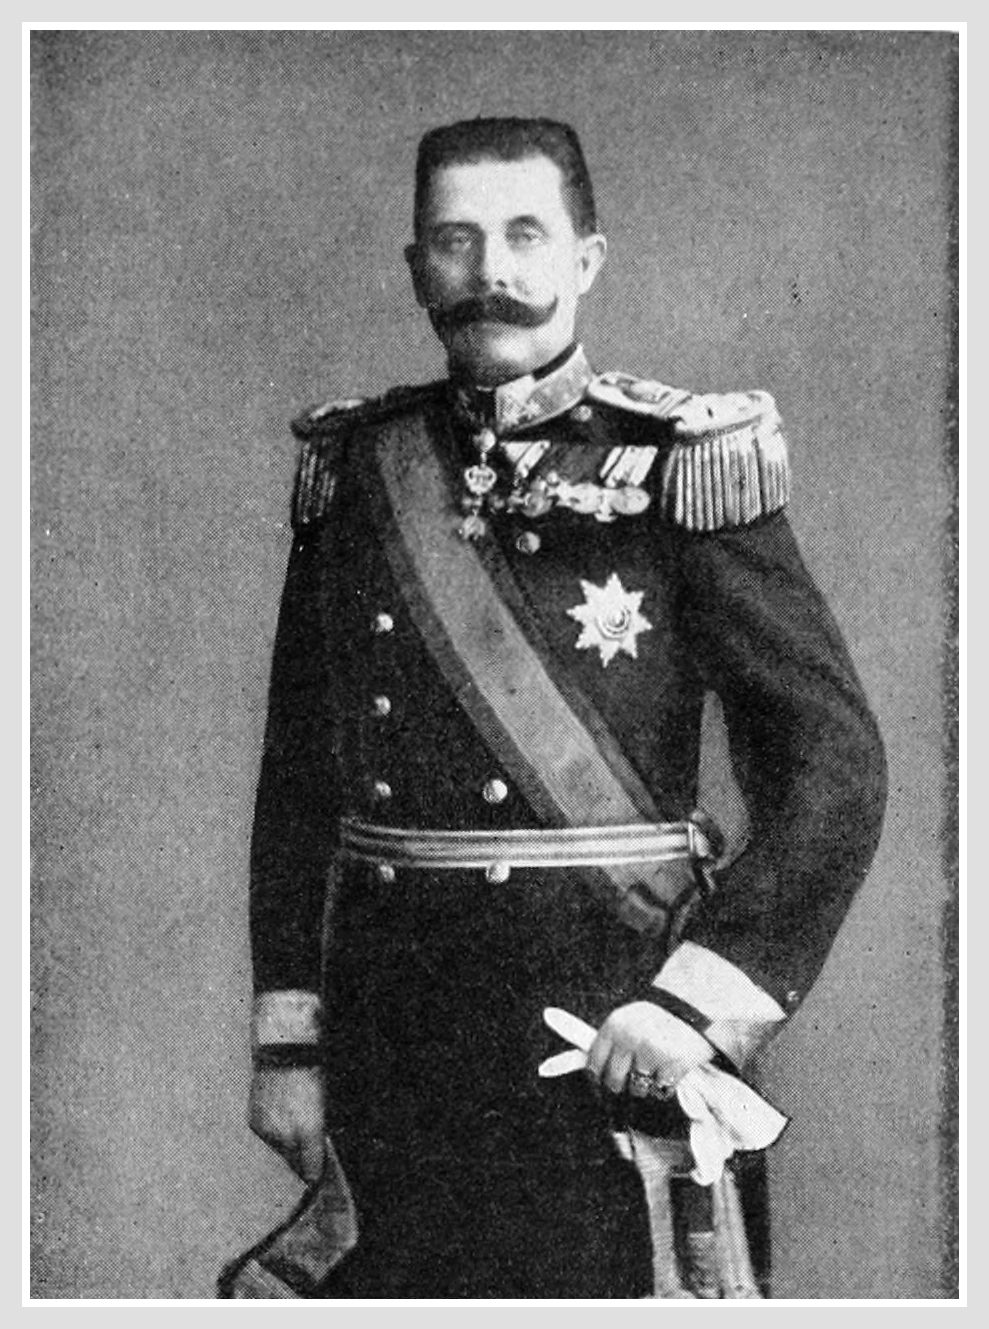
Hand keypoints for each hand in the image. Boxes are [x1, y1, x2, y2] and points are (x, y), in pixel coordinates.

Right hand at [249, 1065, 326, 1181]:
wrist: (284, 1052)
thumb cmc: (310, 1076)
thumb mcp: (322, 1107)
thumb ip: (316, 1135)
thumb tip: (312, 1153)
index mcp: (308, 1133)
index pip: (312, 1169)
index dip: (314, 1175)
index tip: (315, 1180)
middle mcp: (286, 1137)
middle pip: (294, 1164)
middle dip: (300, 1162)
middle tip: (305, 1157)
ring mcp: (268, 1131)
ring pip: (279, 1151)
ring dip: (286, 1146)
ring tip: (291, 1127)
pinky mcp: (255, 1123)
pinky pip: (267, 1137)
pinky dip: (274, 1133)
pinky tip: (279, 1115)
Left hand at [585, 1001, 713, 1098]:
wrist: (695, 1006)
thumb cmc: (657, 1017)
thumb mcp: (628, 1019)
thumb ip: (611, 1042)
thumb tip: (589, 1071)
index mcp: (615, 1025)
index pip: (594, 1064)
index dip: (598, 1077)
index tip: (603, 1081)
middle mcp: (630, 1038)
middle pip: (614, 1081)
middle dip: (622, 1084)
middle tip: (633, 1076)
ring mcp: (652, 1052)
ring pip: (638, 1089)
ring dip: (646, 1086)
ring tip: (656, 1068)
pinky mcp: (674, 1064)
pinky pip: (662, 1090)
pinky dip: (666, 1086)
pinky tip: (671, 1069)